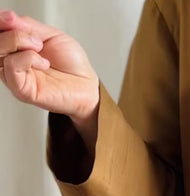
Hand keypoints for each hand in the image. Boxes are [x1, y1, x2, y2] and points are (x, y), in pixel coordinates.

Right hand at [0, 9, 98, 123]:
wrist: (87, 86)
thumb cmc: (72, 65)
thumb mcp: (51, 36)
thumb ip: (28, 26)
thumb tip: (8, 17)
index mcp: (17, 48)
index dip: (0, 22)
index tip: (11, 18)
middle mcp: (12, 61)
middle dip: (12, 32)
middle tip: (34, 37)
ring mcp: (15, 76)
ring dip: (18, 41)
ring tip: (39, 46)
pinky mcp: (21, 89)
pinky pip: (11, 67)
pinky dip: (27, 58)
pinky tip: (43, 63)